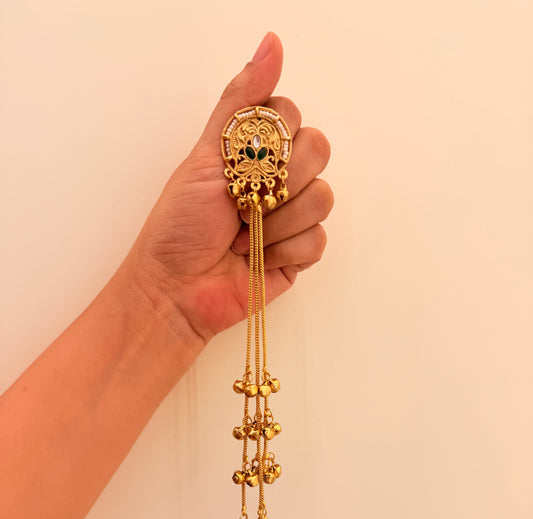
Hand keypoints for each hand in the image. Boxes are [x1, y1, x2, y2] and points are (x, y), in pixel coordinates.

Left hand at [126, 32, 333, 345]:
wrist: (175, 290)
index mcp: (255, 149)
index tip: (238, 163)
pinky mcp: (301, 252)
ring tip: (244, 236)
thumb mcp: (205, 155)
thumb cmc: (179, 226)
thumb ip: (242, 102)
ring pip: (323, 197)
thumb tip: (272, 42)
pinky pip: (319, 240)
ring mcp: (293, 215)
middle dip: (276, 181)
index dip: (271, 139)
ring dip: (277, 221)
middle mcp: (279, 177)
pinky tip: (258, 259)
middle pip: (318, 150)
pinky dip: (284, 251)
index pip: (292, 116)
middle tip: (241, 202)